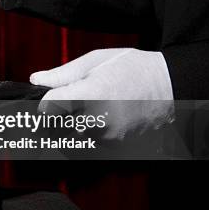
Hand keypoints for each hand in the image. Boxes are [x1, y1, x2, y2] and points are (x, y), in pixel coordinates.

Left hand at [30, 48, 174, 139]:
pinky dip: (86, 136)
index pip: (49, 108)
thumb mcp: (96, 61)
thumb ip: (63, 74)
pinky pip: (89, 146)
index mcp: (91, 95)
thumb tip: (37, 80)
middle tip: (66, 106)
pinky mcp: (116, 148)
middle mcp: (99, 121)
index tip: (50, 99)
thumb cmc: (133, 69)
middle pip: (56, 128)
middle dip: (54, 119)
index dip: (45, 103)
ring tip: (87, 110)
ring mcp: (108, 138)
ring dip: (70, 128)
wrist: (171, 87)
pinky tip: (98, 120)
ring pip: (71, 140)